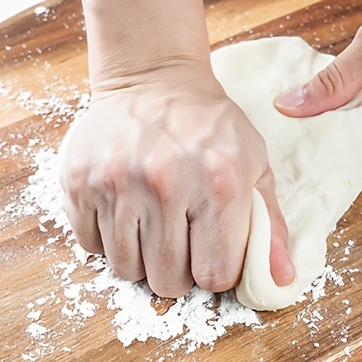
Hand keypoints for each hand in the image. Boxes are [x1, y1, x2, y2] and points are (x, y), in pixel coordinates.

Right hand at [60, 60, 294, 297]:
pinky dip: (109, 239)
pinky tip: (126, 211)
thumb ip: (270, 225)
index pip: (214, 275)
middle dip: (178, 271)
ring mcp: (116, 183)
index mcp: (219, 184)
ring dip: (142, 257)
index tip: (212, 252)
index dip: (214, 271)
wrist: (153, 79)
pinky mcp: (79, 181)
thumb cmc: (210, 128)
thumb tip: (282, 279)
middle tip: (181, 237)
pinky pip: (91, 246)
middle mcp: (165, 184)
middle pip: (167, 282)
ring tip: (154, 222)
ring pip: (126, 269)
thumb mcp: (255, 165)